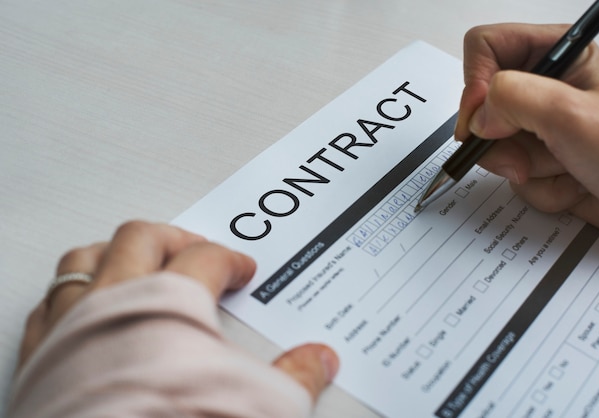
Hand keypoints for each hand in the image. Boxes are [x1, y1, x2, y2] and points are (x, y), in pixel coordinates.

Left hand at [18, 221, 338, 401]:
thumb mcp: (259, 403)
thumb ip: (296, 376)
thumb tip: (320, 361)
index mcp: (170, 301)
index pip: (206, 259)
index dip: (231, 259)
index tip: (241, 269)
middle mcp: (115, 302)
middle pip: (143, 238)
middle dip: (176, 237)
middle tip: (196, 247)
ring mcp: (71, 327)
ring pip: (87, 259)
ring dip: (114, 252)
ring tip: (135, 257)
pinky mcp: (40, 359)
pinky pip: (49, 304)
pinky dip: (71, 295)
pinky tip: (82, 305)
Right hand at [455, 23, 598, 235]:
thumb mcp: (570, 114)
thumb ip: (513, 99)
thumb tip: (478, 117)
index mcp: (557, 54)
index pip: (485, 47)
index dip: (475, 82)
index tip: (483, 119)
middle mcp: (544, 86)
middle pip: (482, 104)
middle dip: (501, 139)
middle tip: (527, 155)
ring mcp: (540, 125)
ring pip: (494, 145)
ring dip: (526, 168)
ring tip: (564, 168)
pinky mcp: (540, 157)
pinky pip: (512, 172)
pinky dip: (538, 187)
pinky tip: (571, 183)